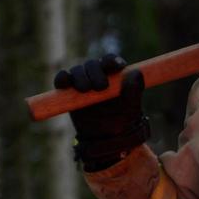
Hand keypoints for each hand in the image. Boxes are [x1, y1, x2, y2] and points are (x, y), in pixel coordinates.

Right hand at [54, 55, 148, 171]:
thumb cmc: (122, 119)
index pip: (110, 60)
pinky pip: (62, 79)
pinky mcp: (68, 90)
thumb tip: (135, 72)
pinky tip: (65, 83)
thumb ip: (134, 89)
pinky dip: (62, 78)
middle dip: (95, 73)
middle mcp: (96, 74)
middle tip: (101, 87)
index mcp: (112, 73)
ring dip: (80, 77)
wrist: (106, 137)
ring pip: (77, 70)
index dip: (111, 61)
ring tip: (85, 90)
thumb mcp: (132, 106)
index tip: (116, 67)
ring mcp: (81, 81)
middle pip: (92, 64)